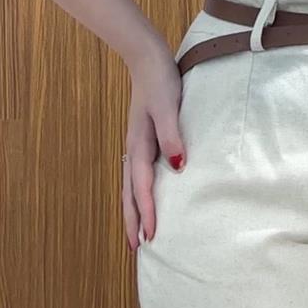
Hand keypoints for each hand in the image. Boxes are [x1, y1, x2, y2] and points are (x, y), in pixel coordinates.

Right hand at [123, 47, 186, 252]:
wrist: (148, 58)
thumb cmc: (160, 81)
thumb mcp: (168, 106)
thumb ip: (172, 135)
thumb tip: (177, 167)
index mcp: (139, 145)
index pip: (142, 187)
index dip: (146, 212)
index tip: (150, 237)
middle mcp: (134, 148)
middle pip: (130, 192)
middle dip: (133, 220)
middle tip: (136, 248)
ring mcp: (138, 143)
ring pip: (132, 184)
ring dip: (134, 208)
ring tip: (138, 230)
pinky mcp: (144, 138)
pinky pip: (139, 173)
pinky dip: (139, 191)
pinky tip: (148, 194)